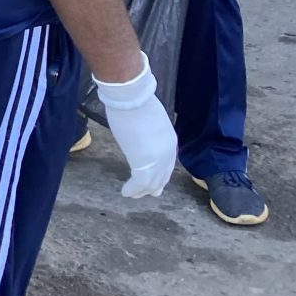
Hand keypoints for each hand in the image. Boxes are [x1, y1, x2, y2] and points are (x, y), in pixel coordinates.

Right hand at [93, 53, 177, 198]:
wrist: (132, 100)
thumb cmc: (135, 102)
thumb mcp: (148, 118)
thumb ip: (148, 130)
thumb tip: (139, 131)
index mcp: (170, 140)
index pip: (167, 162)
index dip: (161, 172)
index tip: (155, 178)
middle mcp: (168, 153)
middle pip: (162, 174)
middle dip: (155, 185)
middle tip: (148, 193)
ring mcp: (157, 160)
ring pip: (152, 183)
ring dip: (142, 190)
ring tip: (133, 195)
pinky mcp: (144, 165)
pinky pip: (140, 183)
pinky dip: (133, 190)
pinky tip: (126, 192)